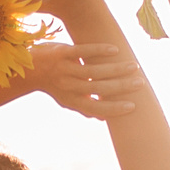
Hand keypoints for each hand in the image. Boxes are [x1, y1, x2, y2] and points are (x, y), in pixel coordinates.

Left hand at [24, 41, 145, 119]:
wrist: (29, 68)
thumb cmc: (54, 85)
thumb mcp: (67, 100)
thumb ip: (85, 107)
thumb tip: (105, 119)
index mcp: (72, 101)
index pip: (95, 108)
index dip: (114, 109)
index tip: (133, 106)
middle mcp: (68, 86)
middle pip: (97, 89)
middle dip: (120, 87)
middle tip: (140, 83)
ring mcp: (65, 69)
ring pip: (93, 71)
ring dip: (115, 69)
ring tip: (133, 67)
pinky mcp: (62, 53)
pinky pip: (82, 51)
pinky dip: (99, 51)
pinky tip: (114, 50)